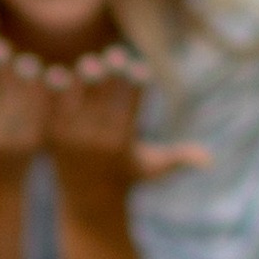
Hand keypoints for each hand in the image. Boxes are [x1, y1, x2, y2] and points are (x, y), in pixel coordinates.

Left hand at [44, 48, 209, 189]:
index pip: (131, 108)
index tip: (141, 68)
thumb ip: (178, 159)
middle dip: (108, 77)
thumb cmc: (126, 177)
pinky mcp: (50, 139)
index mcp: (122, 142)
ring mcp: (70, 140)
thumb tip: (210, 159)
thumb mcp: (152, 169)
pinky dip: (49, 93)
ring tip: (86, 64)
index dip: (137, 87)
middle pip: (101, 101)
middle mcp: (95, 141)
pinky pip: (49, 111)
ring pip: (72, 102)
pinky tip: (54, 74)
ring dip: (78, 81)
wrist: (87, 202)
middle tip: (113, 55)